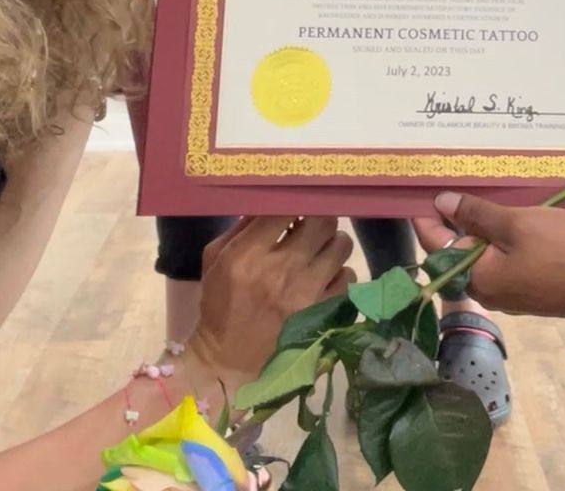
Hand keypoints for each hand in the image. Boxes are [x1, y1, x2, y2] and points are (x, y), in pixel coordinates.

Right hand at [187, 216, 354, 384]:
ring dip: (332, 244)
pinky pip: (348, 279)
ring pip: (341, 246)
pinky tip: (325, 280)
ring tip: (321, 253)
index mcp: (248, 255)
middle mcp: (280, 270)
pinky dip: (339, 275)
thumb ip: (241, 228)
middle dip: (319, 220)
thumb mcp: (216, 260)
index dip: (295, 203)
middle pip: (322, 222)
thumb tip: (271, 202)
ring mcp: (306, 294)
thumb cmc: (220, 307)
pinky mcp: (323, 314)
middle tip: (312, 227)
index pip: (285, 209)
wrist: (228, 362)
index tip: (295, 208)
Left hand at [412, 192, 564, 319]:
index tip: (421, 191)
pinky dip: (497, 241)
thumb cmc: (562, 251)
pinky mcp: (528, 290)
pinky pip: (501, 263)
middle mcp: (487, 291)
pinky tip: (507, 220)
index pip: (436, 246)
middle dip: (453, 221)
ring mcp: (508, 294)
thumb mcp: (516, 223)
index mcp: (476, 278)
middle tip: (452, 186)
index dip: (426, 218)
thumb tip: (441, 203)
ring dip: (478, 230)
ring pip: (481, 257)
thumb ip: (476, 214)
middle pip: (457, 253)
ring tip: (479, 197)